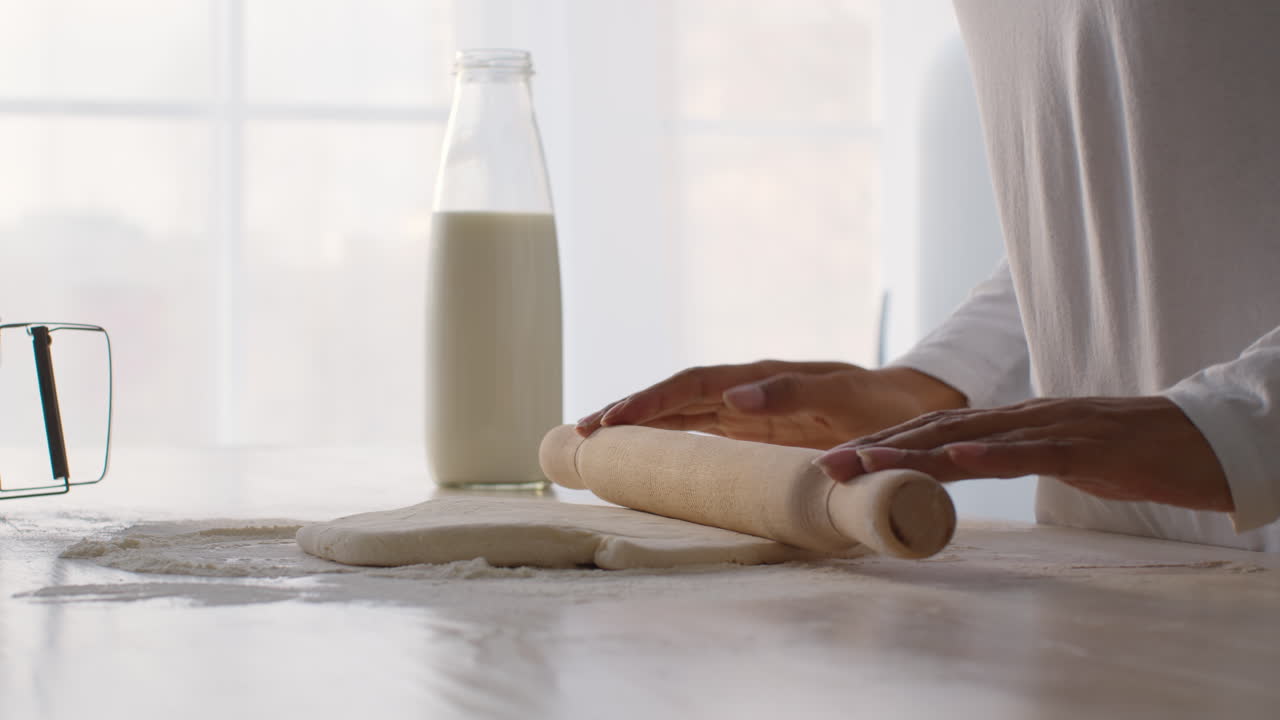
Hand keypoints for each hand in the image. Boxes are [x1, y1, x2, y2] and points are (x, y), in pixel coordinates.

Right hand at [575, 360, 966, 449]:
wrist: (914, 406)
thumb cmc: (882, 405)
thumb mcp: (844, 398)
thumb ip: (793, 394)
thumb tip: (733, 396)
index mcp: (760, 379)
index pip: (690, 386)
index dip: (647, 402)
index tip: (610, 422)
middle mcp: (746, 391)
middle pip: (672, 397)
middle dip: (626, 412)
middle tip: (580, 435)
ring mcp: (748, 411)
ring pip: (680, 414)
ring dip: (639, 426)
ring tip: (594, 444)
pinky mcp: (755, 431)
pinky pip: (701, 432)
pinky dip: (667, 440)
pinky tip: (644, 455)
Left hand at [814, 396, 1234, 511]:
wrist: (1194, 439)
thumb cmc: (1122, 452)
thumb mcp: (1051, 455)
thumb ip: (1006, 455)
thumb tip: (961, 468)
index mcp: (1006, 422)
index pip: (931, 432)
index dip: (881, 446)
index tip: (835, 464)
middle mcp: (1016, 417)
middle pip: (934, 431)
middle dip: (877, 448)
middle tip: (827, 466)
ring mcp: (1046, 428)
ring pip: (969, 438)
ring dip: (913, 451)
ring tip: (866, 460)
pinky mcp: (1079, 446)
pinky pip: (1028, 451)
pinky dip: (990, 455)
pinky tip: (956, 460)